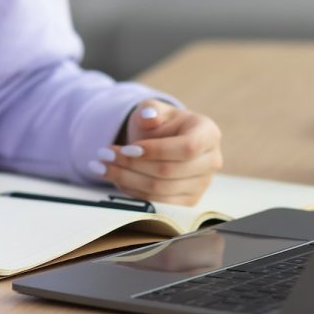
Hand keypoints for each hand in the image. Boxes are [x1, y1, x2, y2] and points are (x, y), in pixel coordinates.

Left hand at [93, 101, 222, 205]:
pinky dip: (132, 192)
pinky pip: (157, 203)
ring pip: (160, 190)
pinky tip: (115, 179)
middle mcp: (211, 161)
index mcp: (208, 133)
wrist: (164, 141)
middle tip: (104, 155)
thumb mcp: (153, 110)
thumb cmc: (160, 123)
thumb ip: (150, 110)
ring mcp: (202, 185)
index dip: (156, 150)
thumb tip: (147, 116)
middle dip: (132, 165)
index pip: (186, 147)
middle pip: (169, 171)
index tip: (127, 148)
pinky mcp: (189, 202)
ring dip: (126, 179)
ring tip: (101, 166)